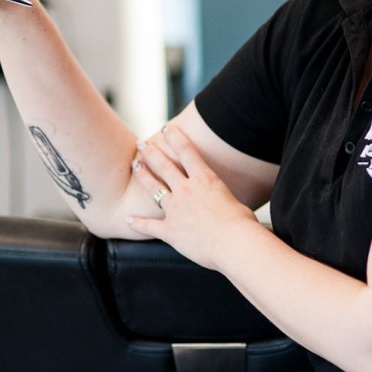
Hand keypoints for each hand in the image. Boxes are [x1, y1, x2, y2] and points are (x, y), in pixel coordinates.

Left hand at [128, 125, 257, 270]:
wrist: (234, 243)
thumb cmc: (242, 224)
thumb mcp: (235, 201)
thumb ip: (222, 198)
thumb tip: (223, 202)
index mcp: (205, 180)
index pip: (187, 152)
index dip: (175, 137)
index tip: (166, 128)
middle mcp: (187, 191)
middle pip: (164, 166)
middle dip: (151, 152)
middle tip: (140, 143)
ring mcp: (176, 210)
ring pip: (153, 188)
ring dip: (143, 175)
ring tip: (135, 165)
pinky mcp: (170, 230)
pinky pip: (149, 226)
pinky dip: (137, 223)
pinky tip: (128, 219)